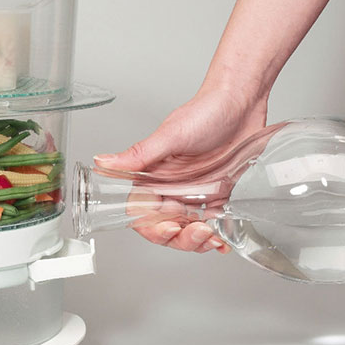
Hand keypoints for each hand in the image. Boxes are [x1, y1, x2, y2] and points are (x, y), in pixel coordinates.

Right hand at [94, 85, 267, 252]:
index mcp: (154, 175)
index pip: (142, 211)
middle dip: (180, 238)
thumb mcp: (170, 135)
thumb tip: (102, 162)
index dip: (152, 226)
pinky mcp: (217, 194)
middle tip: (197, 233)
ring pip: (188, 229)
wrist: (242, 102)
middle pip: (165, 227)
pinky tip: (224, 239)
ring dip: (199, 241)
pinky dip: (218, 235)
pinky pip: (213, 223)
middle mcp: (172, 186)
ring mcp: (194, 192)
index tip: (169, 228)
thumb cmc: (206, 111)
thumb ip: (138, 155)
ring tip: (213, 236)